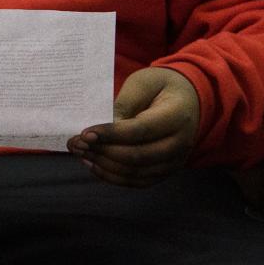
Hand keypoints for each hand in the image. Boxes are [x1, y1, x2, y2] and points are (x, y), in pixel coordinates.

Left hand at [70, 67, 199, 186]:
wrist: (188, 100)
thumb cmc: (161, 86)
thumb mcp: (143, 83)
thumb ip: (124, 103)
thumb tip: (102, 126)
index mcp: (176, 116)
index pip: (141, 131)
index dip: (110, 134)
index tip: (84, 133)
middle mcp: (181, 143)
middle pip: (137, 156)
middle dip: (102, 151)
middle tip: (75, 143)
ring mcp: (175, 161)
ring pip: (135, 172)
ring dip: (103, 164)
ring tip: (80, 152)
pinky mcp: (166, 171)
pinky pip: (138, 181)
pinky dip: (113, 176)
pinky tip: (93, 165)